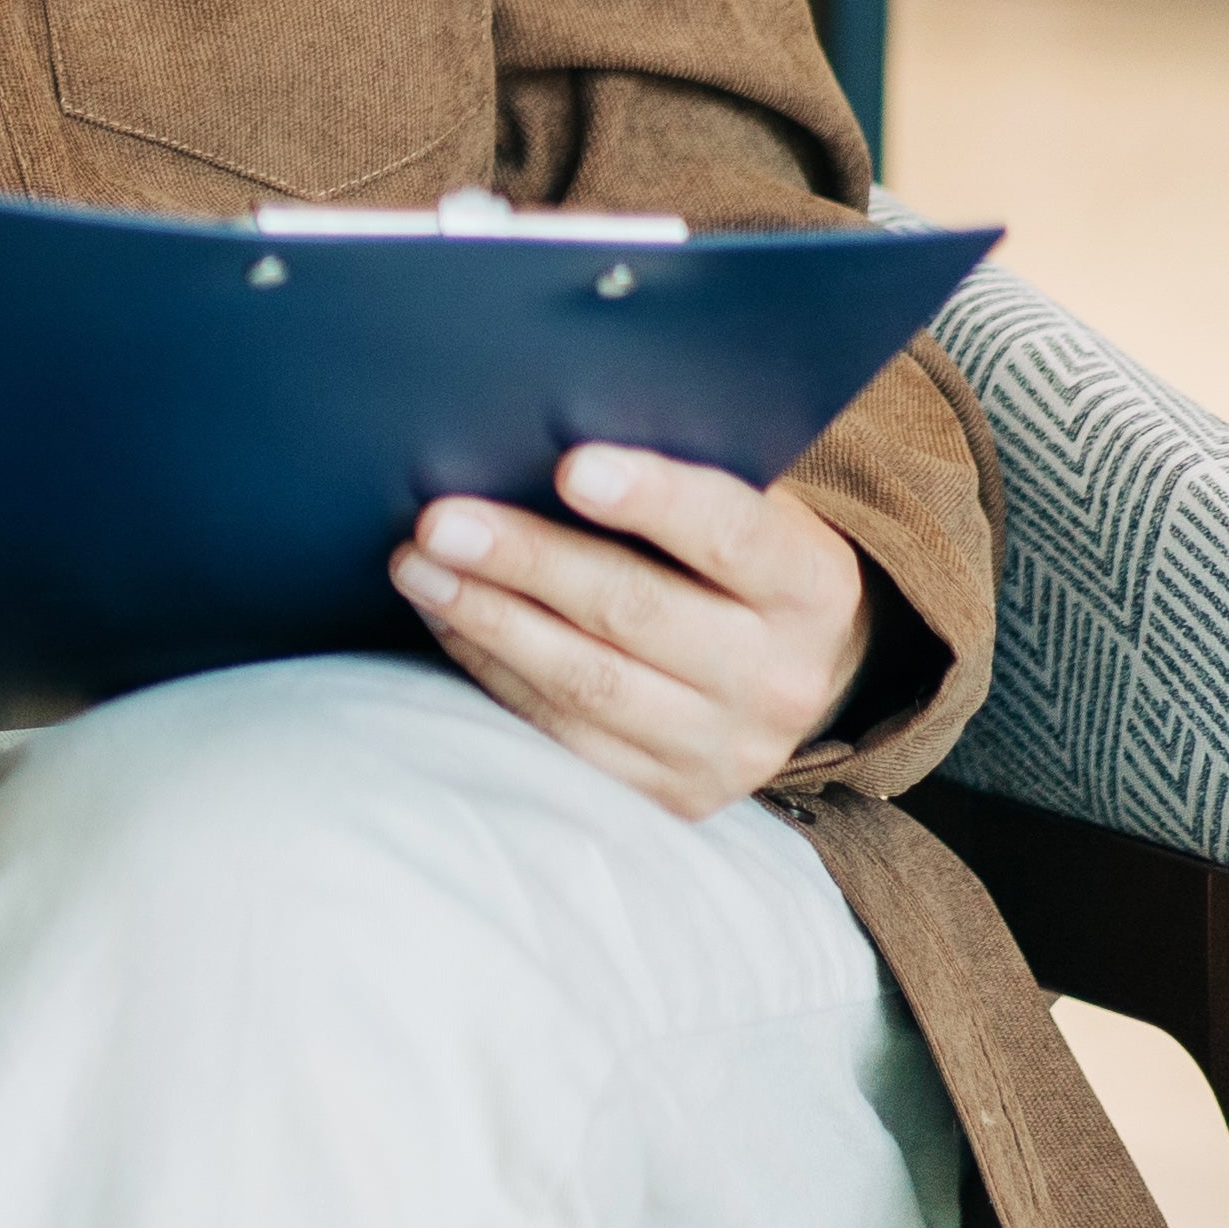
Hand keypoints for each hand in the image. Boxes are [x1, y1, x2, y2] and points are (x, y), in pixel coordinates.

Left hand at [391, 445, 871, 818]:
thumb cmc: (734, 564)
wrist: (786, 677)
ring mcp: (726, 746)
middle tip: (440, 521)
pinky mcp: (671, 793)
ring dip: (486, 618)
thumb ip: (675, 482)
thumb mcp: (747, 514)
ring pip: (586, 679)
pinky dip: (492, 669)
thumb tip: (541, 434)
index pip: (732, 535)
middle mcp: (780, 677)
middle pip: (636, 610)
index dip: (653, 499)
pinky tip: (446, 620)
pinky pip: (562, 730)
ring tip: (415, 566)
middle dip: (527, 560)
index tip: (569, 467)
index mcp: (813, 588)